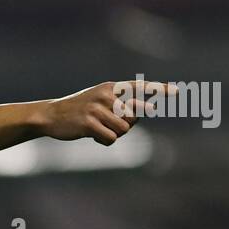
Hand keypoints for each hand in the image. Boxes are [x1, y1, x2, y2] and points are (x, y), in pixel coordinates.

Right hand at [42, 79, 172, 145]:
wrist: (50, 115)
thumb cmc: (79, 110)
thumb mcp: (99, 101)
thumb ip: (120, 104)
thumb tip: (142, 114)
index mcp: (111, 87)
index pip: (139, 87)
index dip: (159, 90)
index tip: (177, 92)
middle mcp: (106, 95)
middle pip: (133, 116)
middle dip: (126, 125)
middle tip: (110, 124)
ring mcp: (97, 109)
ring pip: (123, 130)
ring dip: (113, 134)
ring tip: (98, 130)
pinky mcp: (88, 123)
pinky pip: (110, 138)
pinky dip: (104, 141)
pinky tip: (93, 136)